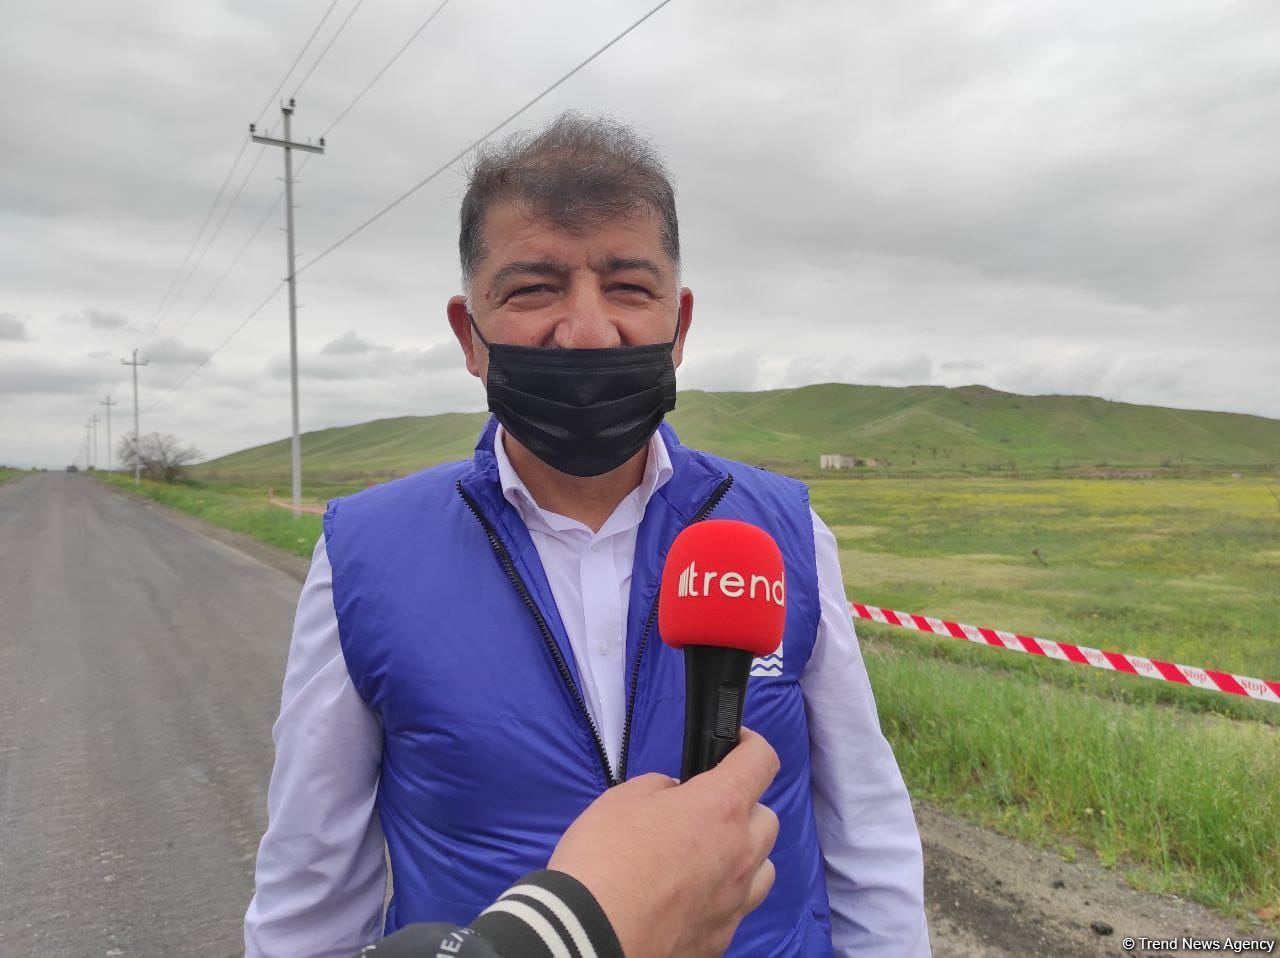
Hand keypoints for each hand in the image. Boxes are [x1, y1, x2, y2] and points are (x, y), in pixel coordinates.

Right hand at [549, 727, 779, 957]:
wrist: (590, 937)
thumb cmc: (602, 861)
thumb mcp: (623, 799)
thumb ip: (662, 789)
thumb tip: (676, 797)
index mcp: (720, 808)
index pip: (761, 761)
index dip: (750, 744)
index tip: (736, 744)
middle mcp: (739, 854)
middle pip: (767, 818)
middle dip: (743, 807)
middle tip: (704, 810)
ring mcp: (735, 901)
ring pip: (763, 867)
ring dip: (743, 854)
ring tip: (704, 858)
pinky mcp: (721, 940)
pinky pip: (738, 908)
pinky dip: (723, 895)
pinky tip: (689, 898)